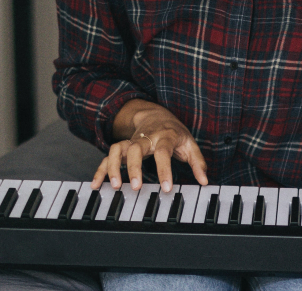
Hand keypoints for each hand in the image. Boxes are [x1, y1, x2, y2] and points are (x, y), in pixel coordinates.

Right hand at [91, 100, 207, 192]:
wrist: (155, 114)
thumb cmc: (174, 132)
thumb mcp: (189, 144)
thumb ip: (198, 162)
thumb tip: (204, 180)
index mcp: (164, 137)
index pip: (163, 152)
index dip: (164, 170)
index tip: (166, 188)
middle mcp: (145, 138)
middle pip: (136, 148)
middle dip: (134, 167)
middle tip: (135, 187)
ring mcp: (131, 142)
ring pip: (117, 149)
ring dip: (114, 167)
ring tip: (115, 186)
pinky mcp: (121, 148)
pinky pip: (108, 157)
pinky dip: (101, 170)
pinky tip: (96, 184)